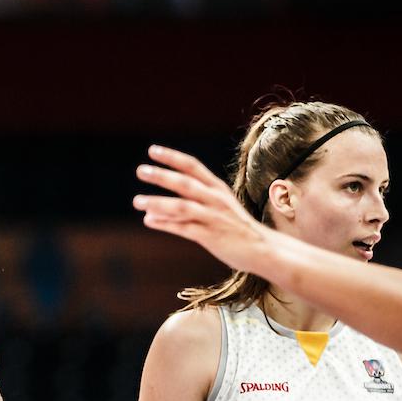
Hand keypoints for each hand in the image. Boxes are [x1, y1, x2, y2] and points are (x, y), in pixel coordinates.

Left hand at [133, 145, 268, 274]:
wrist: (264, 249)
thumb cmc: (237, 228)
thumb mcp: (218, 208)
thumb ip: (187, 207)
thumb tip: (152, 212)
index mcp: (218, 189)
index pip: (193, 167)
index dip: (172, 158)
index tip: (153, 150)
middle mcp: (216, 200)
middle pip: (185, 183)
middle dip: (162, 175)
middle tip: (140, 170)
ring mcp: (214, 218)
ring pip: (182, 206)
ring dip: (158, 202)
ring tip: (137, 201)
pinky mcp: (212, 237)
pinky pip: (185, 228)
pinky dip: (166, 224)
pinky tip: (149, 221)